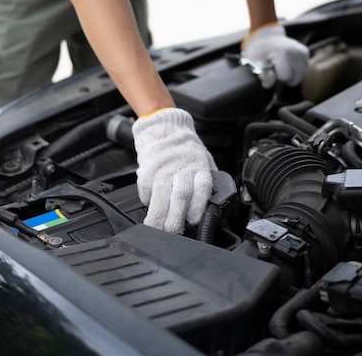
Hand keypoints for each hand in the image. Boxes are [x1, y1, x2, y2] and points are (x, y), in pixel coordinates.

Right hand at [132, 107, 216, 233]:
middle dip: (176, 219)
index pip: (202, 188)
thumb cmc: (185, 148)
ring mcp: (162, 170)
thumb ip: (206, 180)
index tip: (194, 221)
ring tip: (157, 230)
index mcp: (199, 166)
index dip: (199, 206)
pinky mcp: (147, 172)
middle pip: (180, 196)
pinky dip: (149, 204)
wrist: (164, 128)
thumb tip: (215, 205)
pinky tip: (151, 211)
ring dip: (158, 217)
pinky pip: (147, 192)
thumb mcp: (203, 159)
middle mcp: (181, 169)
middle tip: (174, 233)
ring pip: (161, 197)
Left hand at [241, 23, 308, 87]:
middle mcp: (296, 51)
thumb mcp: (254, 64)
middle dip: (284, 78)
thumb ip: (263, 76)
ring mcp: (303, 52)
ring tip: (280, 65)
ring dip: (289, 75)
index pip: (286, 77)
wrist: (266, 37)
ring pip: (299, 77)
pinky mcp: (305, 53)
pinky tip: (286, 63)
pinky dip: (294, 70)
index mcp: (282, 52)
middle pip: (295, 80)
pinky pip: (302, 71)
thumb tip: (271, 79)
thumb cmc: (259, 52)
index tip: (270, 69)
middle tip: (275, 68)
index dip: (277, 77)